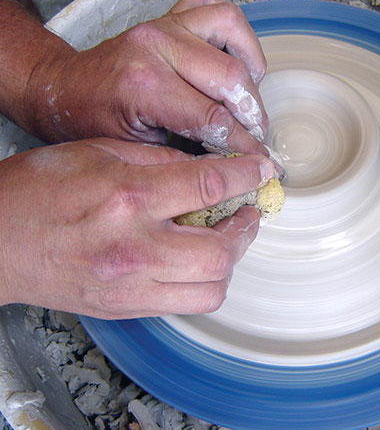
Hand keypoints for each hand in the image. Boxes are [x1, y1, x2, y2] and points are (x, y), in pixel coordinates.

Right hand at [0, 138, 274, 318]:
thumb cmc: (36, 190)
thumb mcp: (99, 152)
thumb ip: (159, 160)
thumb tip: (205, 169)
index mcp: (126, 198)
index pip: (208, 186)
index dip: (246, 176)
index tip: (262, 172)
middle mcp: (133, 248)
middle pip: (222, 252)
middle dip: (246, 229)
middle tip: (246, 211)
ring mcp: (129, 286)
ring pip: (211, 290)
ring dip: (229, 261)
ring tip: (224, 237)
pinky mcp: (125, 308)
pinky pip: (185, 304)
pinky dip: (203, 282)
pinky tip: (195, 258)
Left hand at [24, 0, 268, 155]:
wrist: (64, 89)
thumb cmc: (95, 121)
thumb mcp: (140, 150)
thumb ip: (189, 151)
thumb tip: (235, 161)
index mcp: (144, 85)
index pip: (215, 118)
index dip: (245, 145)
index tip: (260, 162)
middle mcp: (156, 46)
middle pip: (232, 76)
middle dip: (252, 114)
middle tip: (254, 135)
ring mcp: (163, 24)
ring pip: (231, 26)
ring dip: (249, 64)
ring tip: (246, 94)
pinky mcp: (168, 16)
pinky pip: (212, 5)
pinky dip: (231, 30)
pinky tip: (230, 58)